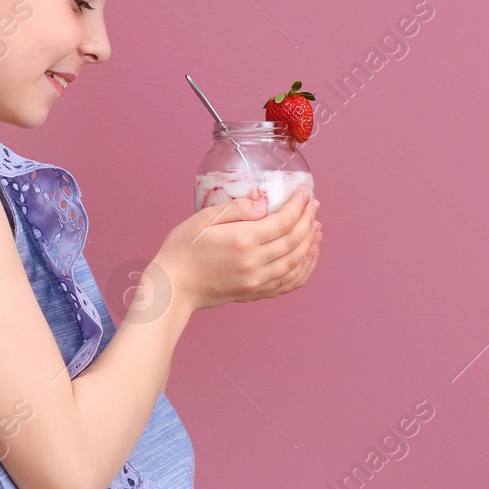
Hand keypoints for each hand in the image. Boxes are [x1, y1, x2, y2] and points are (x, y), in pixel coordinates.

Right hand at [151, 188, 320, 313]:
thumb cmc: (182, 249)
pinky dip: (304, 270)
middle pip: (294, 240)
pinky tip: (308, 257)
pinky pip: (288, 283)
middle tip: (314, 205)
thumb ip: (236, 208)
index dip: (298, 206)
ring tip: (317, 228)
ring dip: (311, 244)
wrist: (172, 287)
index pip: (283, 221)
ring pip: (296, 263)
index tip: (305, 194)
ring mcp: (256, 281)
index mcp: (243, 240)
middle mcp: (254, 263)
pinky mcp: (254, 294)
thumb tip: (263, 200)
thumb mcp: (203, 218)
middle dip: (308, 220)